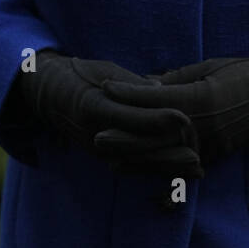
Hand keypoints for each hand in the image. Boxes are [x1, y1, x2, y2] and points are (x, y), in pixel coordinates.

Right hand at [15, 51, 203, 176]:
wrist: (51, 96)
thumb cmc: (82, 75)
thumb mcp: (104, 70)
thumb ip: (132, 83)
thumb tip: (160, 88)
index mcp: (94, 106)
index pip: (129, 116)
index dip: (158, 118)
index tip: (184, 116)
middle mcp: (95, 133)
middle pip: (135, 148)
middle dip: (167, 153)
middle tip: (197, 153)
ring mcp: (99, 149)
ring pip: (137, 164)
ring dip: (167, 169)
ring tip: (196, 170)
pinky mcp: (105, 157)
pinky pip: (133, 169)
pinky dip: (157, 174)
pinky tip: (181, 177)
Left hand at [97, 55, 248, 166]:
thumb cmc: (245, 73)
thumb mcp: (208, 68)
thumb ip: (176, 78)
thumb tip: (146, 84)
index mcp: (199, 98)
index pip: (154, 98)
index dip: (128, 93)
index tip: (104, 88)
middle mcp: (200, 127)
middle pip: (153, 135)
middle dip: (123, 136)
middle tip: (95, 136)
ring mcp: (207, 146)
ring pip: (165, 159)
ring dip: (137, 161)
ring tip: (111, 161)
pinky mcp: (214, 158)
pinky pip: (185, 173)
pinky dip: (165, 181)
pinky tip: (149, 190)